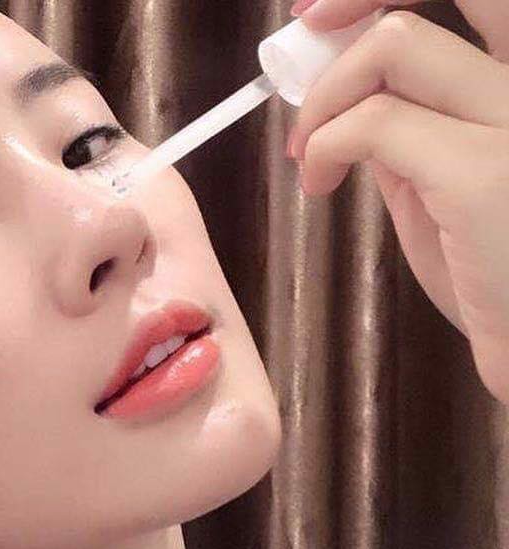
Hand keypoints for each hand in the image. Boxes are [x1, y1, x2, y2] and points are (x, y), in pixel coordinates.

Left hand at [287, 0, 508, 404]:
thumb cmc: (493, 272)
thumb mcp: (450, 185)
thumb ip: (414, 133)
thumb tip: (348, 97)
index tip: (327, 12)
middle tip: (308, 38)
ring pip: (394, 46)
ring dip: (325, 96)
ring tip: (308, 152)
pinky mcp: (482, 173)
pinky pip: (372, 125)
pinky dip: (323, 146)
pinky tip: (317, 184)